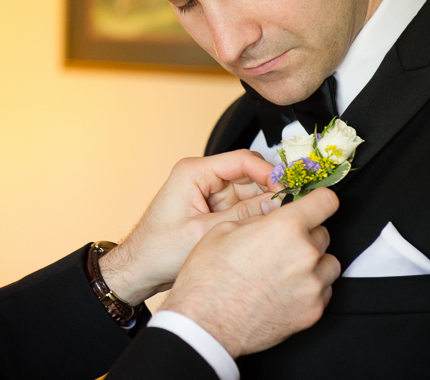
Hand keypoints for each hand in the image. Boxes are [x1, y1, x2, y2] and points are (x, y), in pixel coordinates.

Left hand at [99, 149, 280, 305]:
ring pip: (249, 192)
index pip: (241, 161)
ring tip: (279, 223)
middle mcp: (201, 178)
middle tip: (290, 209)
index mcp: (193, 172)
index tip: (288, 187)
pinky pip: (242, 207)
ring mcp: (208, 193)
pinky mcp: (212, 209)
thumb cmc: (156, 250)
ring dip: (264, 206)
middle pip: (249, 175)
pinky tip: (264, 230)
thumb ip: (241, 216)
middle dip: (269, 191)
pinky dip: (254, 216)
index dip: (268, 172)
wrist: (139, 270)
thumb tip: (277, 204)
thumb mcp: (203, 233)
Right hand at [162, 187, 340, 357]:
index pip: (325, 201)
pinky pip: (323, 291)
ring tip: (283, 270)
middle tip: (279, 245)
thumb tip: (274, 215)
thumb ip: (259, 218)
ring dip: (312, 262)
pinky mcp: (313, 311)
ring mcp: (312, 286)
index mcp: (284, 227)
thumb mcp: (224, 230)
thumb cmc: (208, 278)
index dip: (319, 200)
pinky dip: (309, 288)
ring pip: (327, 263)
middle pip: (323, 233)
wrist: (205, 324)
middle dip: (305, 235)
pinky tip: (283, 290)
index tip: (315, 203)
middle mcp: (305, 254)